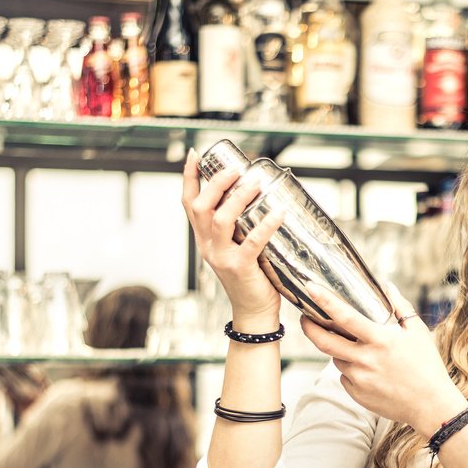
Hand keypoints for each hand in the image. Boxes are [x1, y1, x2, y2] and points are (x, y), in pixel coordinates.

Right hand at [181, 149, 285, 326]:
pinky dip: (266, 224)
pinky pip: (252, 241)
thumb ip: (239, 227)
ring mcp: (221, 257)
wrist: (254, 313)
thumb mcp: (237, 248)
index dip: (189, 178)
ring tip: (254, 182)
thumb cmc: (251, 278)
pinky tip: (278, 211)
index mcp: (204, 239)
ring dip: (238, 197)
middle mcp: (208, 246)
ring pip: (221, 220)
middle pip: (201, 206)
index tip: (195, 154)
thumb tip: (258, 196)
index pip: (189, 203)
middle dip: (216, 182)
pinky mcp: (240, 267)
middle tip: (236, 168)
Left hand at [300, 282, 466, 435]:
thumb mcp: (418, 333)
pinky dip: (351, 370)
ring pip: (336, 359)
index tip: (311, 288)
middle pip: (324, 342)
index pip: (346, 317)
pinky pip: (345, 377)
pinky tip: (369, 371)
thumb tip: (387, 287)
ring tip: (357, 349)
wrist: (430, 406)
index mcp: (380, 340)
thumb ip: (400, 307)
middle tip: (305, 319)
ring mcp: (359, 379)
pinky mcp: (356, 394)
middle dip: (309, 328)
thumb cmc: (427, 367)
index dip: (325, 301)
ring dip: (339, 351)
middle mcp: (365, 360)